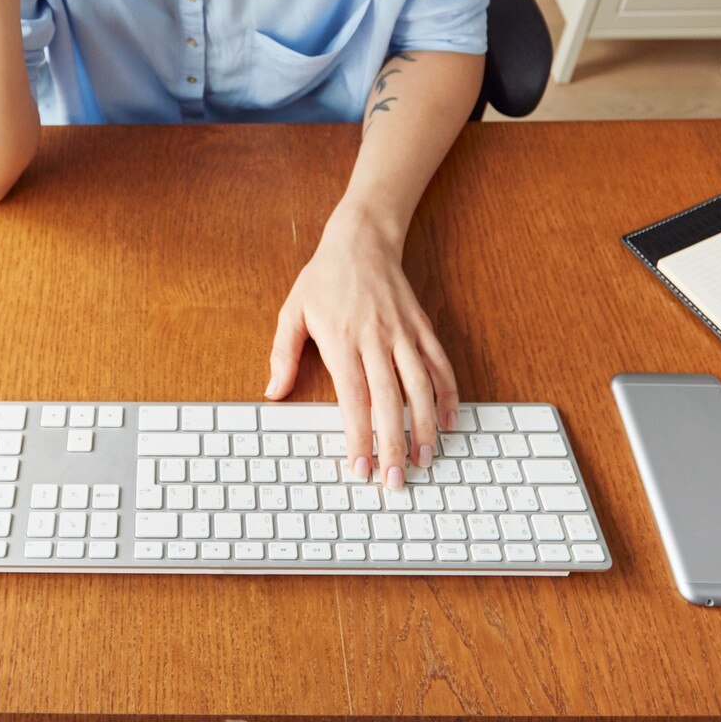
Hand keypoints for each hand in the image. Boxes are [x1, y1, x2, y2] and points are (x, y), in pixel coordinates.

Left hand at [264, 212, 460, 489]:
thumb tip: (273, 391)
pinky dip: (447, 394)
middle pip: (390, 401)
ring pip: (421, 386)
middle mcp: (376, 339)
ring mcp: (403, 334)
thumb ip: (283, 354)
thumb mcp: (292, 311)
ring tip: (424, 460)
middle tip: (395, 482)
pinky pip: (439, 364)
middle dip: (393, 444)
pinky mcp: (422, 328)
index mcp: (342, 340)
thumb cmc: (323, 279)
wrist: (362, 239)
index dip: (358, 437)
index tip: (360, 469)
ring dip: (424, 427)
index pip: (353, 399)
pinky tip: (447, 421)